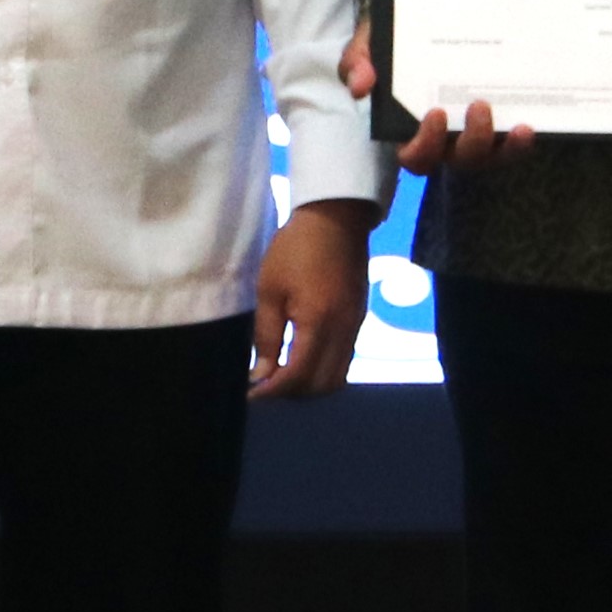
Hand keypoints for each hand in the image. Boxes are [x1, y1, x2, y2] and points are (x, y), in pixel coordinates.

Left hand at [246, 202, 374, 401]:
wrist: (336, 218)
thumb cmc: (295, 249)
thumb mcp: (270, 290)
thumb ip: (266, 336)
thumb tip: (261, 375)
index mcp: (319, 323)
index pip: (298, 377)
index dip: (273, 391)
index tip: (252, 392)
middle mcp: (343, 332)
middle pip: (322, 386)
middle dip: (292, 393)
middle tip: (265, 383)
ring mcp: (356, 327)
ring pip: (337, 378)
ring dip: (309, 385)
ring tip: (282, 374)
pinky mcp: (359, 320)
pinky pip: (344, 360)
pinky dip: (323, 369)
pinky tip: (301, 357)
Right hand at [343, 19, 537, 176]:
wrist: (426, 22)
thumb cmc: (395, 41)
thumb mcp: (370, 43)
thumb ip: (359, 60)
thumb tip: (360, 86)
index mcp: (411, 128)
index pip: (416, 155)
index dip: (426, 144)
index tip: (435, 113)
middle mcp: (445, 138)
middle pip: (460, 160)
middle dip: (472, 141)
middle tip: (479, 106)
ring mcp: (475, 133)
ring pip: (491, 157)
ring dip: (506, 149)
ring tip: (519, 127)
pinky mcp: (500, 123)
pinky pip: (512, 144)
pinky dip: (521, 143)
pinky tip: (529, 125)